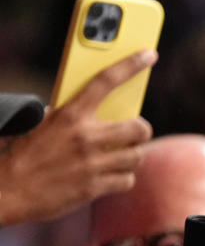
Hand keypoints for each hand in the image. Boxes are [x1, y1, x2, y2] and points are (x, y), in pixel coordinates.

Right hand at [0, 50, 154, 225]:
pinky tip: (110, 176)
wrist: (4, 190)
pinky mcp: (94, 187)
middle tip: (133, 132)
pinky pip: (127, 179)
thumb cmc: (19, 153)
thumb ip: (66, 115)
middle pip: (140, 128)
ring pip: (137, 156)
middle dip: (141, 130)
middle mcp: (85, 137)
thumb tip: (93, 111)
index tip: (149, 55)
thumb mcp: (38, 123)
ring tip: (118, 155)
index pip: (106, 81)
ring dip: (131, 155)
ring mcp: (92, 163)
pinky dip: (122, 178)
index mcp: (69, 114)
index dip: (131, 65)